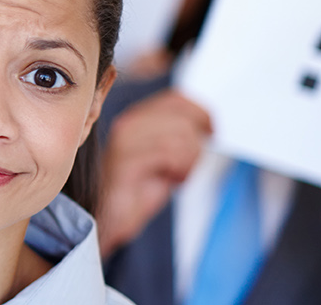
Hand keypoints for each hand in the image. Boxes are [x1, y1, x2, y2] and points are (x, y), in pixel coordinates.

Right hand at [96, 89, 211, 255]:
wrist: (108, 220)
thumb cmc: (134, 193)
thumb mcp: (161, 160)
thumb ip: (177, 139)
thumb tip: (207, 129)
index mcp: (136, 120)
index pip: (175, 99)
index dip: (200, 111)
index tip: (213, 130)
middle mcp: (128, 125)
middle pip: (182, 117)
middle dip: (196, 144)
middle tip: (188, 166)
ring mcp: (125, 142)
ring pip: (179, 135)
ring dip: (189, 160)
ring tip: (177, 176)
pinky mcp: (126, 161)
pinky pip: (169, 153)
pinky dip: (180, 169)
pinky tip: (171, 180)